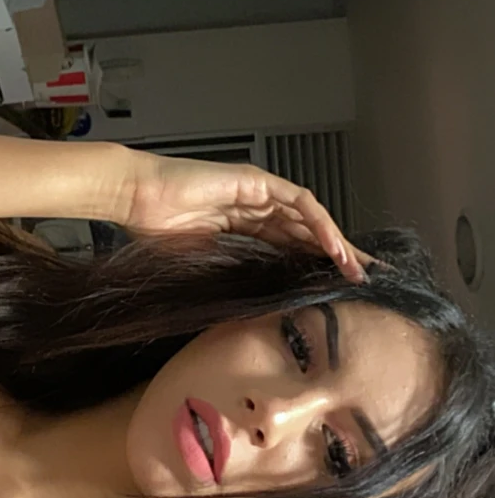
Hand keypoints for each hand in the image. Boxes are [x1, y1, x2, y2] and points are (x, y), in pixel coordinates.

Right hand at [116, 150, 369, 283]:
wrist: (134, 199)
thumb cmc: (152, 230)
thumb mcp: (199, 265)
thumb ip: (228, 280)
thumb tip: (249, 316)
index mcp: (242, 227)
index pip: (290, 248)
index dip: (314, 267)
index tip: (337, 290)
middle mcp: (256, 208)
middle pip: (307, 233)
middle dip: (338, 256)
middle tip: (365, 280)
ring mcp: (258, 192)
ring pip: (310, 218)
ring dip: (336, 244)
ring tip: (357, 270)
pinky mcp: (257, 181)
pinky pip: (299, 203)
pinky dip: (320, 224)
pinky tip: (334, 248)